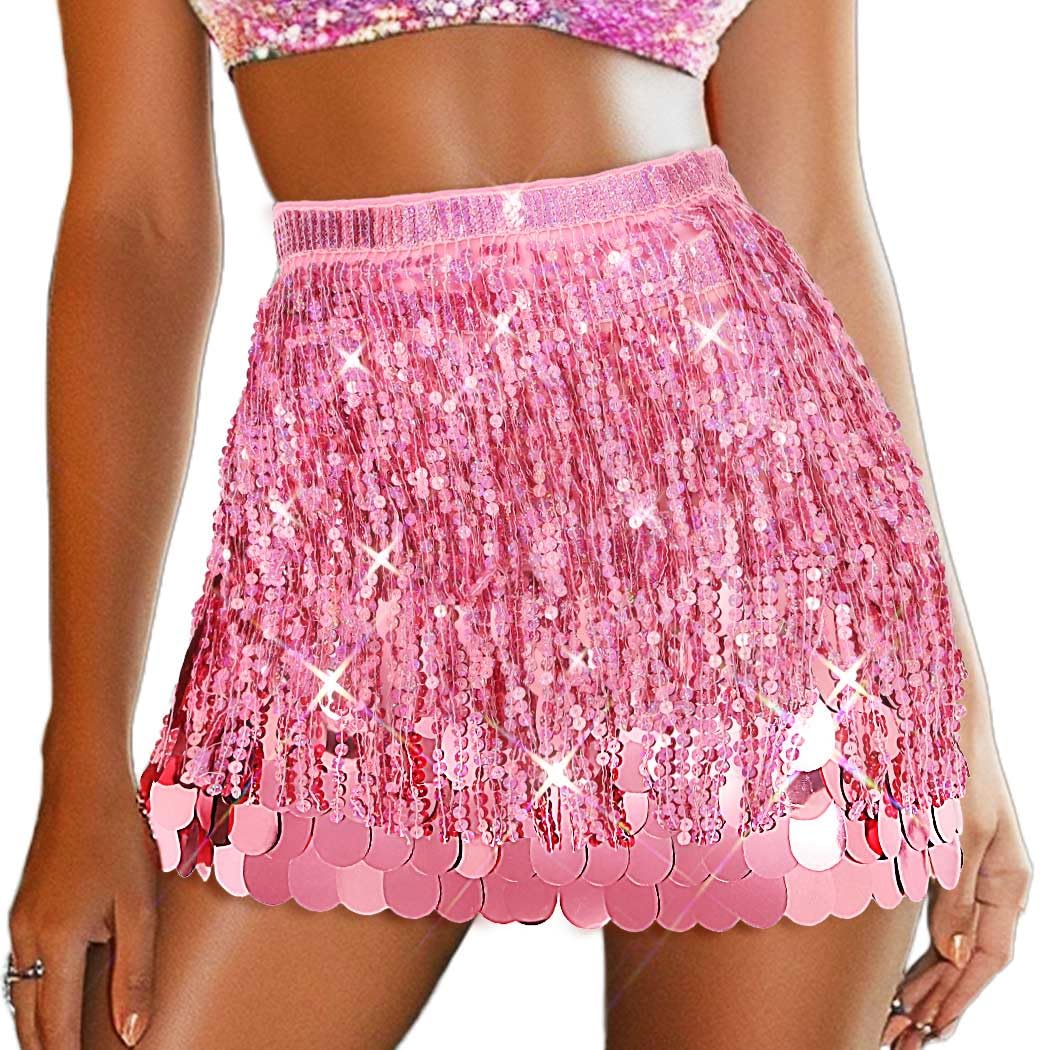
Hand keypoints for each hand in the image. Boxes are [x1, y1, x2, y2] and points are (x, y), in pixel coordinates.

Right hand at [7, 776, 159, 1047]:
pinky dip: (39, 993)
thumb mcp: (138, 906)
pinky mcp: (24, 908)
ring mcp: (20, 922)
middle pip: (29, 1019)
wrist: (83, 784)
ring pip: (22, 994)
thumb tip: (131, 1034)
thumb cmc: (119, 838)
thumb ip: (135, 972)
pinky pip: (24, 967)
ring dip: (40, 1025)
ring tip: (69, 1046)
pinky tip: (61, 998)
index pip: (55, 1027)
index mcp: (56, 942)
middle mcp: (27, 938)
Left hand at [881, 728, 1031, 1046]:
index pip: (987, 957)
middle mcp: (991, 882)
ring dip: (925, 985)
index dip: (958, 997)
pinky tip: (899, 971)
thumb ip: (957, 891)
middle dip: (937, 1004)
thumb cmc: (955, 765)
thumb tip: (951, 951)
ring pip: (950, 945)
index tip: (928, 1030)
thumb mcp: (958, 830)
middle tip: (898, 1041)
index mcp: (1008, 879)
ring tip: (896, 1022)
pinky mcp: (942, 860)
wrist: (939, 714)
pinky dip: (917, 949)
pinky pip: (934, 919)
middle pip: (968, 960)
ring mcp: (968, 873)